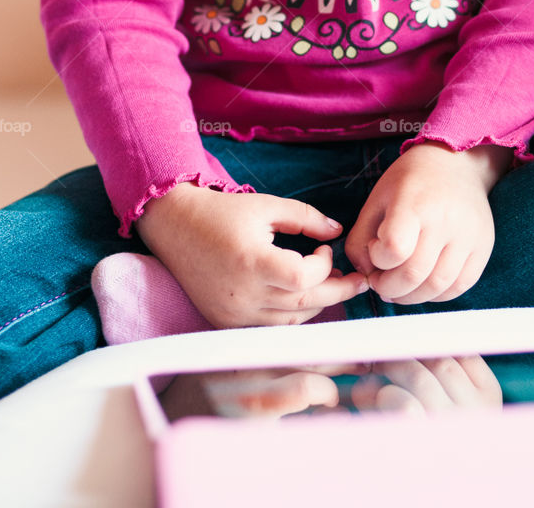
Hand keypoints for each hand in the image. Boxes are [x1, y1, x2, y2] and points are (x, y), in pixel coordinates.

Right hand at [135, 183, 367, 329]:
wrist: (175, 226)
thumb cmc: (221, 213)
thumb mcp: (266, 205)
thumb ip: (305, 217)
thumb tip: (337, 230)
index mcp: (252, 262)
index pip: (303, 279)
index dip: (324, 267)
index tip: (325, 249)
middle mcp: (242, 294)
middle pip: (304, 304)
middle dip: (337, 293)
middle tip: (358, 281)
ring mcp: (232, 314)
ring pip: (290, 322)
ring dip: (316, 306)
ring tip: (331, 287)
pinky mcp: (225, 322)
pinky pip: (270, 328)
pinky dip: (291, 316)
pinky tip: (303, 299)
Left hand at [344, 142, 504, 304]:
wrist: (457, 163)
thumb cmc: (411, 181)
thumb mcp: (378, 198)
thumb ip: (361, 237)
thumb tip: (363, 273)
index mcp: (415, 202)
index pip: (394, 249)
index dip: (377, 260)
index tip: (375, 250)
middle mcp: (446, 219)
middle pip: (413, 274)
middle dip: (388, 288)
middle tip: (380, 283)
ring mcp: (468, 235)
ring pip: (437, 287)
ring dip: (411, 297)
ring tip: (400, 288)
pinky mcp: (483, 247)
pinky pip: (460, 286)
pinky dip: (437, 295)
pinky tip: (423, 285)